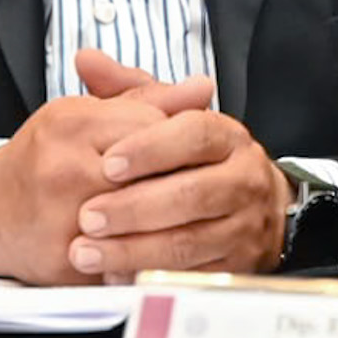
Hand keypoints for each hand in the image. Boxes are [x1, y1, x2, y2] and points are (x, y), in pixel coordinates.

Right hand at [0, 90, 178, 283]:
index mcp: (70, 123)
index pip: (152, 125)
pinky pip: (127, 258)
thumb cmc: (43, 157)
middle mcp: (65, 169)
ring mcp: (65, 218)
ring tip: (174, 212)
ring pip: (146, 219)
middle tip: (185, 181)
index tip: (175, 145)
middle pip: (153, 172)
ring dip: (167, 218)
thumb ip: (146, 98)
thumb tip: (202, 87)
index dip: (173, 136)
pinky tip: (153, 243)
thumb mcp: (86, 113)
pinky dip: (146, 252)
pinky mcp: (69, 261)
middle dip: (176, 178)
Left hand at [68, 54, 290, 281]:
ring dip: (132, 249)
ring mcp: (245, 226)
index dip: (151, 148)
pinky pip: (192, 277)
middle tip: (86, 216)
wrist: (251, 207)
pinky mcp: (238, 267)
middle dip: (133, 208)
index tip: (108, 163)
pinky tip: (113, 276)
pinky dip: (150, 278)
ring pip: (188, 241)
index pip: (194, 134)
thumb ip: (128, 91)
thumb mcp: (168, 119)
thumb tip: (85, 59)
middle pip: (191, 193)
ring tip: (86, 251)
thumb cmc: (196, 160)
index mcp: (227, 136)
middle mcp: (244, 179)